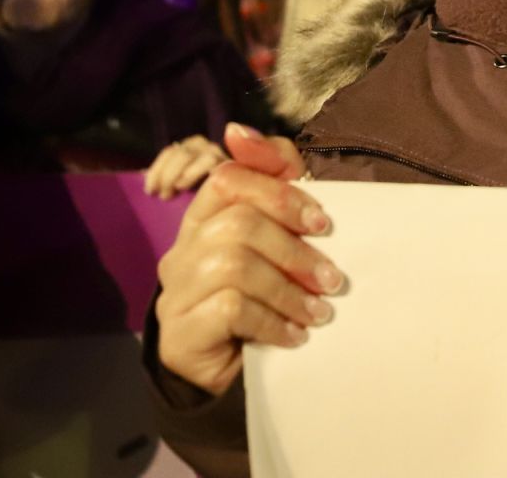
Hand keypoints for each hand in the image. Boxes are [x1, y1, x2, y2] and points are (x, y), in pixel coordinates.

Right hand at [155, 123, 341, 395]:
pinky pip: (229, 309)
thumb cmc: (261, 298)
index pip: (226, 180)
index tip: (322, 221)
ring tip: (319, 313)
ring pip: (234, 265)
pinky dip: (273, 321)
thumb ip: (273, 182)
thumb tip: (238, 130)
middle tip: (332, 280)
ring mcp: (174, 293)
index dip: (278, 192)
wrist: (230, 375)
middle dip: (294, 250)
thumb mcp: (277, 239)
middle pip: (237, 224)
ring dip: (289, 289)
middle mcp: (181, 250)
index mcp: (202, 220)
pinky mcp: (179, 333)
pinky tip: (296, 336)